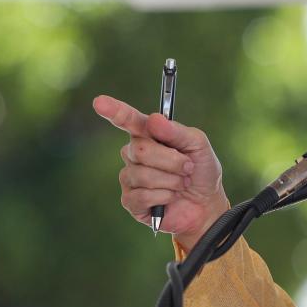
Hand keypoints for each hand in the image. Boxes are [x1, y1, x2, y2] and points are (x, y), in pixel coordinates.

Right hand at [92, 94, 230, 247]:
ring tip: (181, 184)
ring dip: (171, 181)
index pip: (129, 120)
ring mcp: (130, 177)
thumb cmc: (201, 171)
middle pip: (141, 150)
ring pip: (143, 175)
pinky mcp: (130, 201)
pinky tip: (170, 198)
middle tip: (188, 167)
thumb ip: (178, 132)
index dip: (114, 111)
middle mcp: (134, 154)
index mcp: (148, 135)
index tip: (100, 102)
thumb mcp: (198, 146)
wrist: (206, 205)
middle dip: (171, 161)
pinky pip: (142, 196)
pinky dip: (164, 197)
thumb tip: (154, 119)